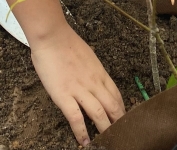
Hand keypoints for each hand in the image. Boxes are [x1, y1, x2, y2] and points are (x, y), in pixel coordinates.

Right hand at [5, 0, 123, 145]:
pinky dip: (82, 132)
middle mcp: (94, 83)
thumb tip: (95, 81)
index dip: (121, 109)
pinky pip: (76, 117)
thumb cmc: (67, 43)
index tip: (124, 119)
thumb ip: (93, 71)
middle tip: (121, 135)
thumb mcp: (88, 56)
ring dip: (105, 130)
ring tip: (107, 142)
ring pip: (99, 114)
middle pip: (112, 106)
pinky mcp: (64, 95)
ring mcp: (80, 90)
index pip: (116, 95)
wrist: (52, 36)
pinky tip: (84, 141)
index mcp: (100, 73)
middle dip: (118, 123)